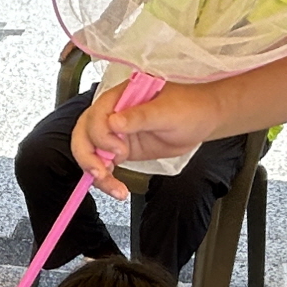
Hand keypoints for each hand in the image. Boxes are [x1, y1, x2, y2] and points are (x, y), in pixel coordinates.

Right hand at [71, 77, 227, 200]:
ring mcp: (115, 133)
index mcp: (119, 98)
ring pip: (90, 153)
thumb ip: (140, 116)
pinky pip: (104, 165)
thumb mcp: (167, 111)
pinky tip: (116, 188)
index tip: (119, 150)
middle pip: (84, 135)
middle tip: (102, 173)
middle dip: (88, 157)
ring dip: (96, 172)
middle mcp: (111, 114)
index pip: (95, 117)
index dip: (101, 136)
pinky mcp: (121, 150)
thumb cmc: (189, 106)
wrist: (203, 118)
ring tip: (114, 188)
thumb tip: (114, 123)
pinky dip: (106, 179)